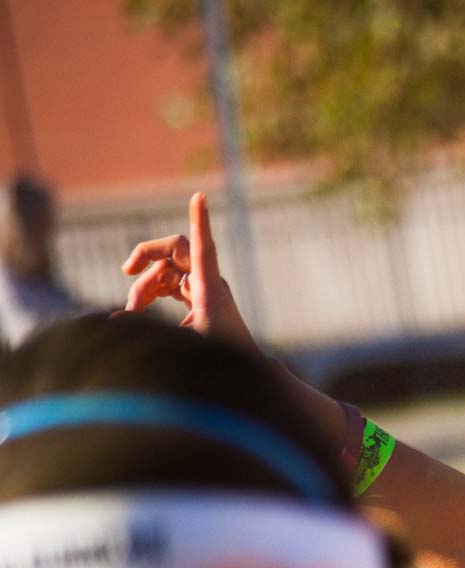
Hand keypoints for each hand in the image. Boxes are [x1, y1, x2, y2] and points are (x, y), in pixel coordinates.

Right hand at [120, 192, 256, 351]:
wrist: (243, 368)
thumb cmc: (219, 359)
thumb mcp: (185, 346)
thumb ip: (149, 331)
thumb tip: (114, 320)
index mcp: (209, 288)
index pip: (204, 248)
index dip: (200, 220)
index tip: (200, 195)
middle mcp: (208, 280)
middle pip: (173, 248)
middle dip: (146, 257)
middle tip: (126, 272)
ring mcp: (202, 286)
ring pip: (166, 268)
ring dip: (145, 285)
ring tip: (132, 312)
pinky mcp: (198, 295)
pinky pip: (170, 280)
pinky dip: (153, 290)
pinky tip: (140, 309)